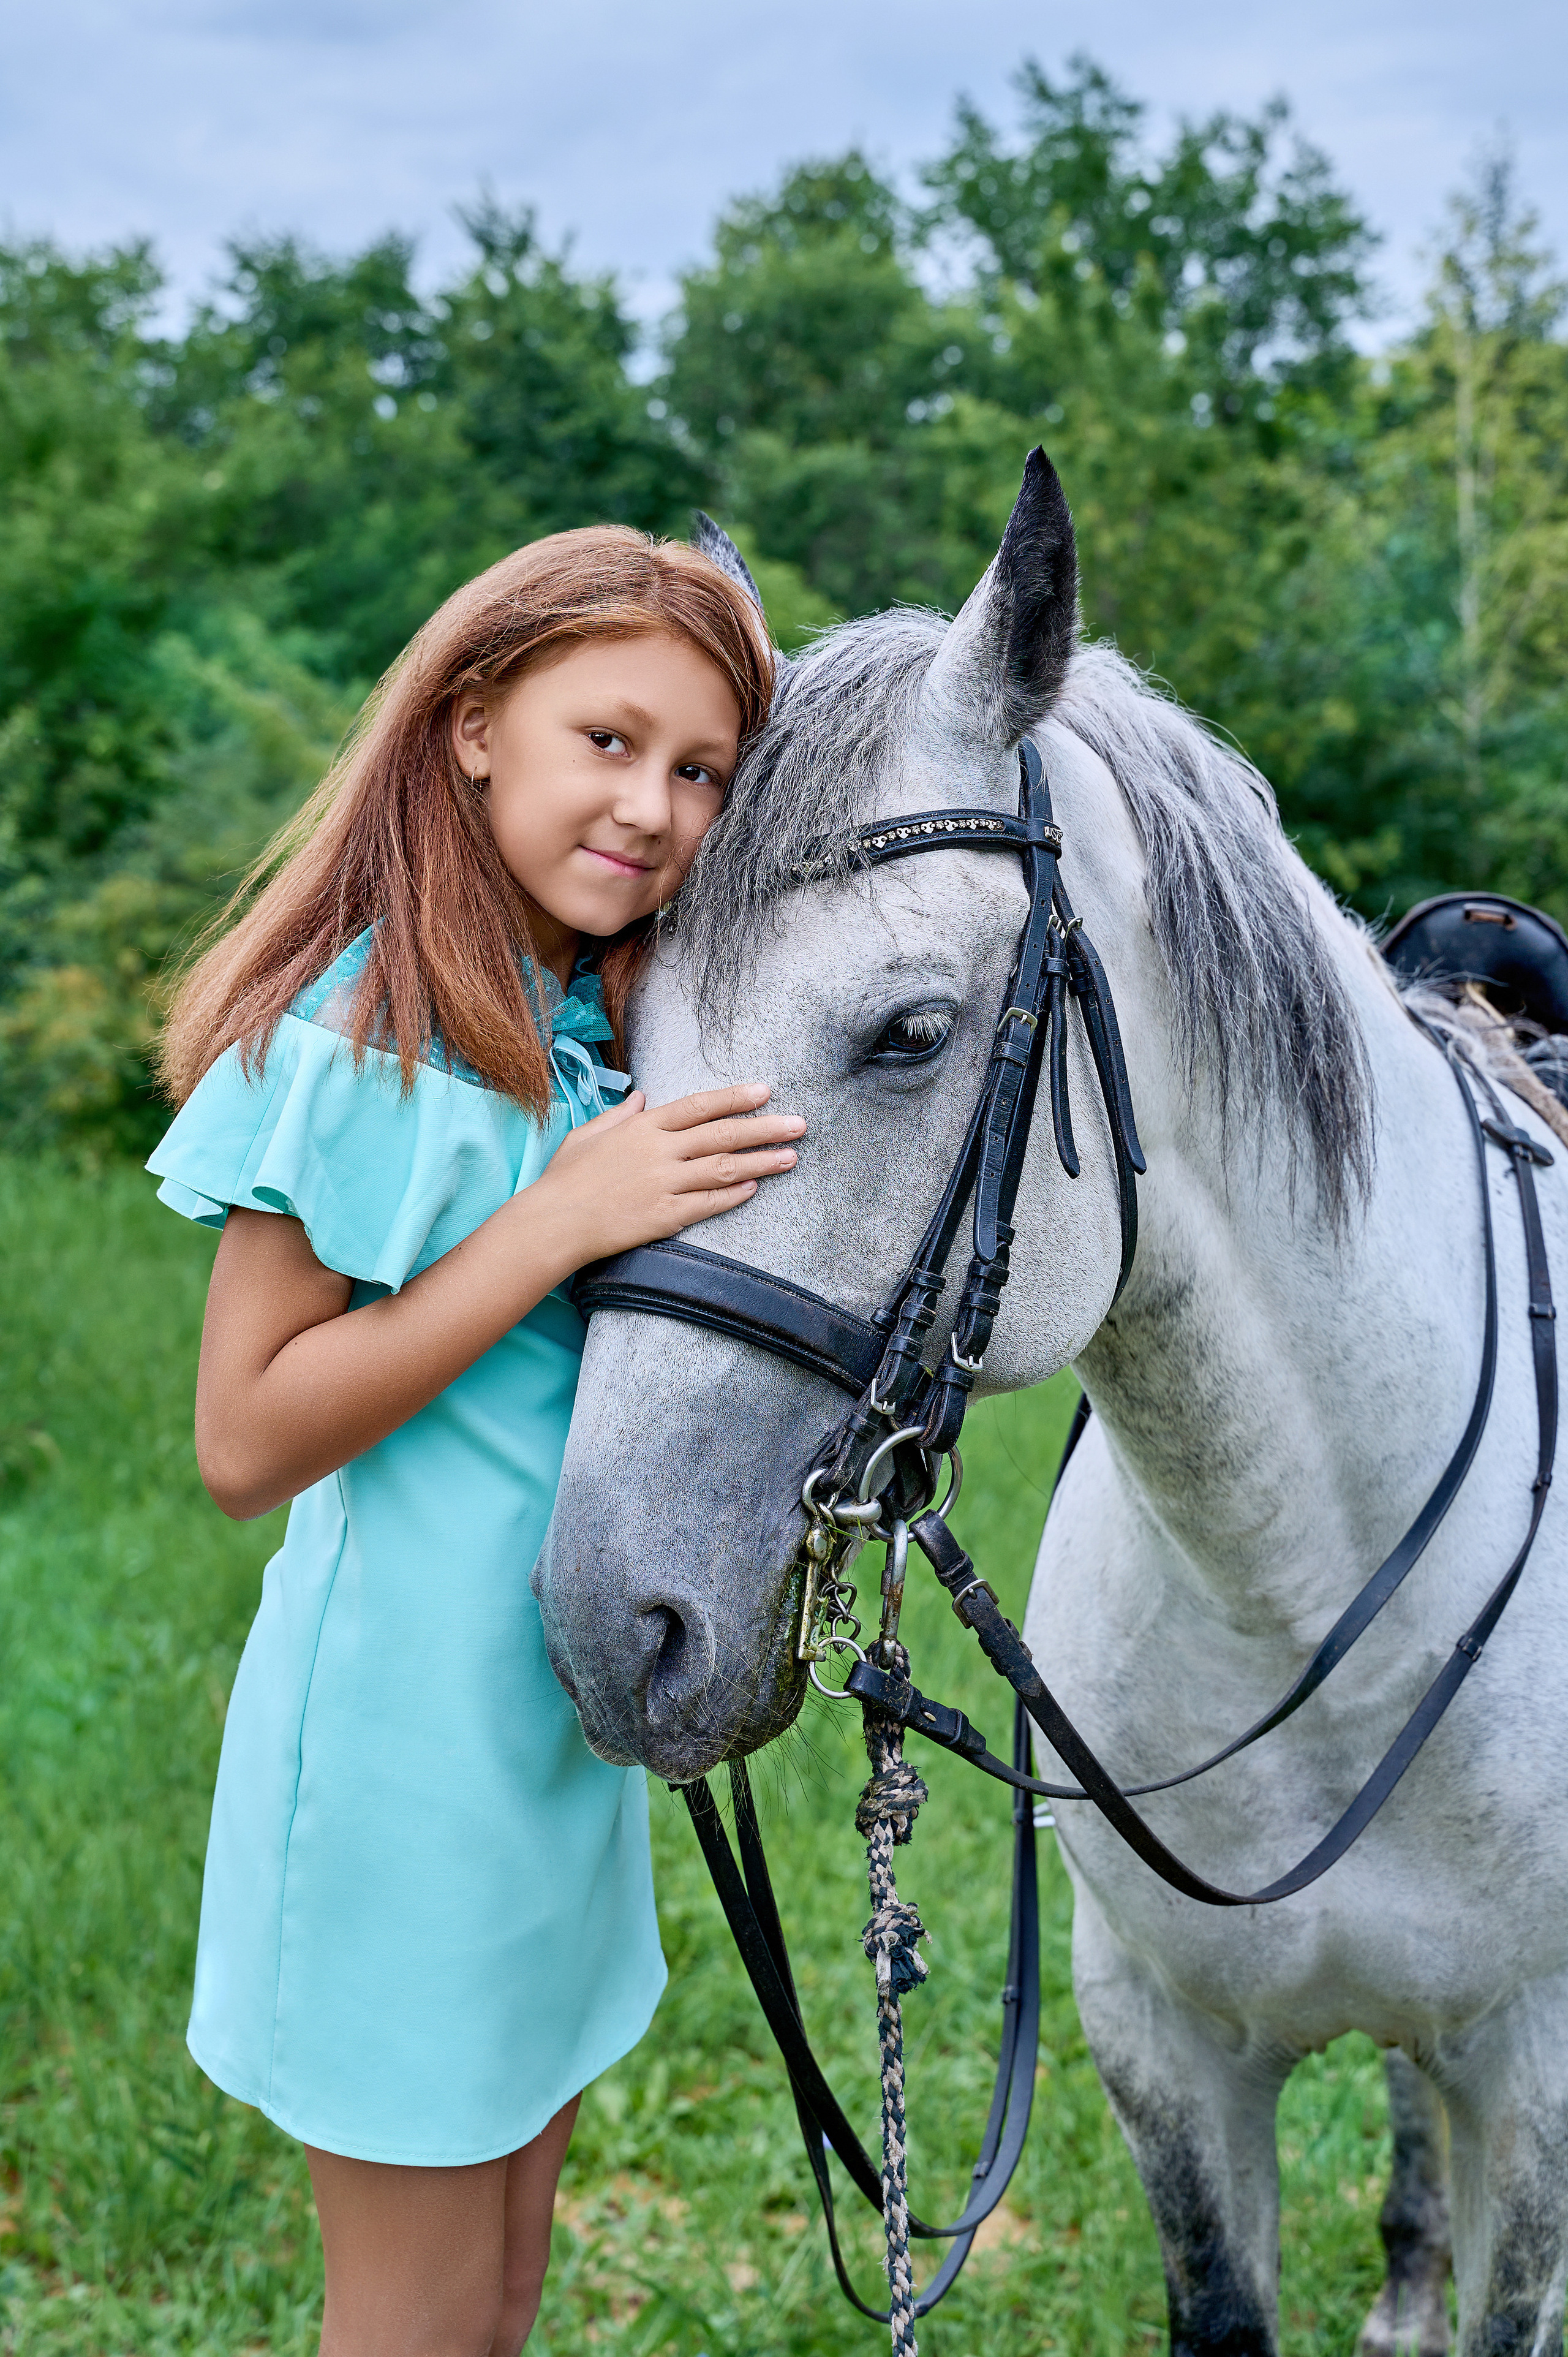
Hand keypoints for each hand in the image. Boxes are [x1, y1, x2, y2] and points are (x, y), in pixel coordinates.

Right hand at [535, 1082, 805, 1265]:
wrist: (553, 1222)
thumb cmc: (566, 1178)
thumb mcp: (588, 1134)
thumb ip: (619, 1114)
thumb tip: (641, 1097)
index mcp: (642, 1126)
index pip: (699, 1106)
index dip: (735, 1098)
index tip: (765, 1092)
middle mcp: (658, 1151)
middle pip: (722, 1135)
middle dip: (765, 1128)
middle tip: (799, 1125)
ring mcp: (664, 1184)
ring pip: (724, 1168)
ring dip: (762, 1162)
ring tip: (791, 1157)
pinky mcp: (664, 1217)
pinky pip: (708, 1203)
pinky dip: (733, 1195)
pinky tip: (755, 1188)